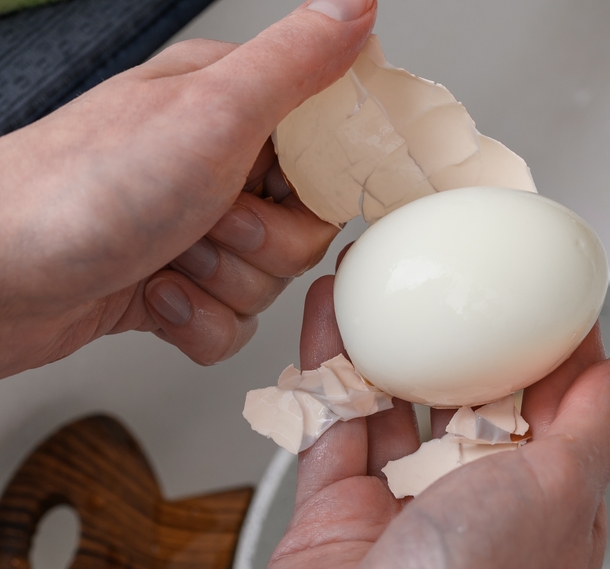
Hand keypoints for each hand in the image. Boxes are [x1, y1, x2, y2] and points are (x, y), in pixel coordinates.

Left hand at [0, 0, 376, 377]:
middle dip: (262, 243)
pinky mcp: (175, 285)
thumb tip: (356, 6)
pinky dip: (197, 322)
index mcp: (230, 108)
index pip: (326, 149)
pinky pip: (233, 324)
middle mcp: (213, 166)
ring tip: (168, 256)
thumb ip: (294, 62)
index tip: (281, 184)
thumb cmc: (82, 189)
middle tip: (209, 218)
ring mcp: (193, 229)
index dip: (317, 180)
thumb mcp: (210, 111)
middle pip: (305, 228)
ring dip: (222, 283)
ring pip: (271, 281)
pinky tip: (157, 295)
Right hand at [231, 275, 609, 568]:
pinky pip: (337, 418)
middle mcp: (477, 507)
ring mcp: (404, 505)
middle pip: (477, 397)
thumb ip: (594, 426)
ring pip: (401, 400)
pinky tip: (330, 310)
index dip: (553, 343)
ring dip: (392, 336)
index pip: (560, 407)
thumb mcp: (557, 494)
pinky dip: (332, 362)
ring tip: (385, 276)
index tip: (539, 285)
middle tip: (457, 272)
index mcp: (546, 510)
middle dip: (468, 333)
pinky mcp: (338, 507)